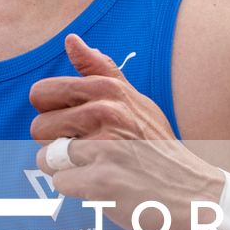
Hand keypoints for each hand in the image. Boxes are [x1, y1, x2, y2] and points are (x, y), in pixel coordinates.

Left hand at [28, 33, 223, 227]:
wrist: (190, 190)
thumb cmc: (155, 145)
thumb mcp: (134, 99)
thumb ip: (99, 70)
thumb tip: (70, 39)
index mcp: (108, 89)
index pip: (42, 92)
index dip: (52, 111)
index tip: (76, 123)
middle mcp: (106, 112)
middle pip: (39, 127)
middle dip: (55, 143)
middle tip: (89, 151)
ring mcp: (104, 147)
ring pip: (46, 158)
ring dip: (66, 168)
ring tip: (98, 168)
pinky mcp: (101, 181)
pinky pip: (60, 182)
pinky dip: (77, 189)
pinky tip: (103, 186)